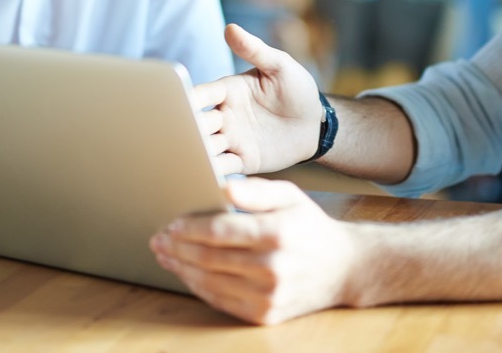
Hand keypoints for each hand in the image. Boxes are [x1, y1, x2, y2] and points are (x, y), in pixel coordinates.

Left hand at [151, 177, 358, 324]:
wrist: (342, 269)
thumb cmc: (309, 227)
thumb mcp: (290, 196)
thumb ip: (256, 190)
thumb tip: (223, 185)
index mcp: (278, 232)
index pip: (220, 230)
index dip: (190, 228)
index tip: (171, 223)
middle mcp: (273, 267)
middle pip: (209, 258)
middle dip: (177, 248)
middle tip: (159, 239)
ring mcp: (269, 295)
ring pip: (210, 282)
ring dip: (182, 268)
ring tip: (166, 256)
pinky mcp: (266, 315)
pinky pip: (221, 301)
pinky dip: (199, 287)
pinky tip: (187, 274)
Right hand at [194, 24, 323, 175]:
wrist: (315, 124)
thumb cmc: (297, 90)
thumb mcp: (280, 65)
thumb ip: (255, 50)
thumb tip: (231, 27)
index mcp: (228, 91)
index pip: (202, 94)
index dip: (189, 99)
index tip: (178, 105)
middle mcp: (224, 116)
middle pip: (198, 124)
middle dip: (188, 130)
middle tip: (179, 137)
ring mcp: (232, 139)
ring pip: (206, 147)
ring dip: (197, 153)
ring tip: (188, 161)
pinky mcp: (243, 160)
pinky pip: (223, 167)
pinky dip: (213, 172)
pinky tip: (205, 177)